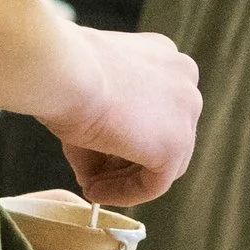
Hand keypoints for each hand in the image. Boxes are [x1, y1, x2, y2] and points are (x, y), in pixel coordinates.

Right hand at [54, 27, 200, 207]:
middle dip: (126, 160)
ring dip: (123, 179)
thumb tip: (93, 174)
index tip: (98, 155)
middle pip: (160, 135)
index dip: (125, 136)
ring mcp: (185, 112)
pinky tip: (95, 192)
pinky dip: (124, 193)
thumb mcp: (87, 94)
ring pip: (161, 162)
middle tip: (93, 175)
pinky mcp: (175, 144)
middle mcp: (183, 78)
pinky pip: (154, 184)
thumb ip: (101, 129)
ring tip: (90, 185)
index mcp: (163, 57)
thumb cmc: (64, 72)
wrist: (64, 71)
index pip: (155, 108)